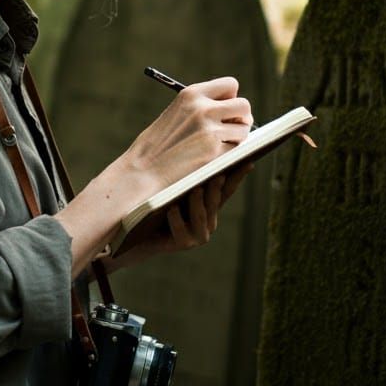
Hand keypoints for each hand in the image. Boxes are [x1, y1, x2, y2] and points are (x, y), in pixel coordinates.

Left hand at [103, 162, 252, 271]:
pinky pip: (181, 230)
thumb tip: (196, 142)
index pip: (227, 188)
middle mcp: (208, 219)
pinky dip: (177, 219)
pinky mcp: (184, 244)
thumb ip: (186, 174)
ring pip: (202, 215)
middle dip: (217, 186)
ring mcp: (198, 233)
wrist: (137, 234)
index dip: (238, 175)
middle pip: (216, 200)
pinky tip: (171, 209)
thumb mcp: (173, 186)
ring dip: (198, 201)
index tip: (248, 160)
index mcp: (209, 204)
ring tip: (195, 189)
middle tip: (218, 171)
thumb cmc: (155, 204)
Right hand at [124, 77, 253, 194]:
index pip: (230, 85)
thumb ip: (200, 107)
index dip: (231, 98)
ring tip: (219, 144)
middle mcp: (203, 108)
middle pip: (244, 105)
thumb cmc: (156, 145)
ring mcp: (210, 130)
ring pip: (244, 128)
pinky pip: (236, 148)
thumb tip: (232, 108)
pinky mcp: (214, 152)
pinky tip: (212, 157)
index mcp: (191, 94)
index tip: (224, 109)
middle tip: (231, 128)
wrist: (141, 171)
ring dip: (237, 137)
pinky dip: (229, 153)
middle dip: (241, 117)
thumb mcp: (176, 113)